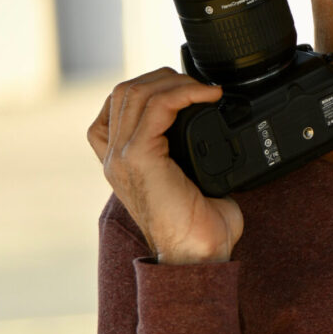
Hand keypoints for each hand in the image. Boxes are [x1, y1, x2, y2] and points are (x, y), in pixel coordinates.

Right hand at [88, 68, 243, 264]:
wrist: (197, 255)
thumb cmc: (200, 225)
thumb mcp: (191, 180)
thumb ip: (188, 152)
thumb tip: (217, 126)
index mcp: (121, 161)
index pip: (116, 105)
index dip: (148, 86)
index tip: (184, 88)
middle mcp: (114, 157)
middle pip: (124, 91)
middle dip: (163, 78)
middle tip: (199, 85)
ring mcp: (122, 157)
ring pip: (136, 93)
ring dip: (175, 81)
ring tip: (204, 89)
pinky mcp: (139, 158)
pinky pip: (157, 107)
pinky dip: (185, 92)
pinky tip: (208, 96)